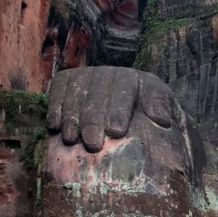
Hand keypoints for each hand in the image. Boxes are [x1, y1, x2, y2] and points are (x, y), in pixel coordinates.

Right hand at [46, 66, 177, 152]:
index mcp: (135, 78)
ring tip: (71, 139)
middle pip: (97, 94)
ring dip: (71, 117)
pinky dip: (54, 107)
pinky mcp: (66, 79)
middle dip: (93, 120)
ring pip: (75, 92)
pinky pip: (57, 89)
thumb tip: (161, 118)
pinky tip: (54, 126)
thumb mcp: (161, 109)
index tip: (117, 132)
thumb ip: (162, 110)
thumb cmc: (145, 114)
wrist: (127, 109)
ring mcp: (86, 74)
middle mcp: (109, 72)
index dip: (119, 110)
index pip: (124, 91)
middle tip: (92, 144)